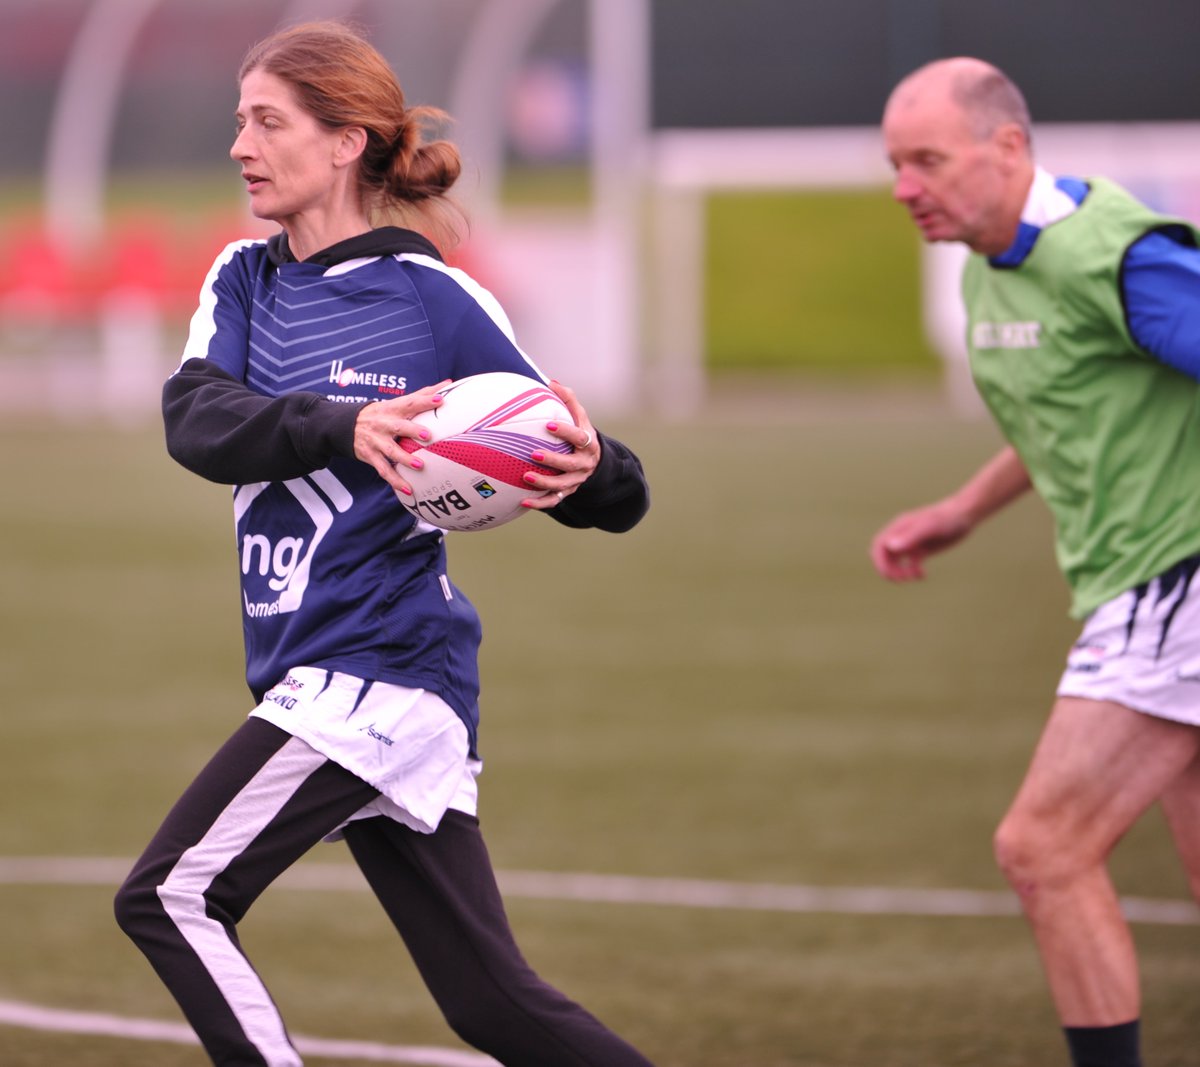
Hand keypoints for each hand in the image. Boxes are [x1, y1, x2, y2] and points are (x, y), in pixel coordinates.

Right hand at [353, 381, 450, 494]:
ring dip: (405, 459)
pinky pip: (383, 470)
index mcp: (393, 409)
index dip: (425, 400)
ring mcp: (376, 441)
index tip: (440, 399)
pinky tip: (408, 490)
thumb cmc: (381, 413)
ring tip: (420, 466)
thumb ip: (422, 394)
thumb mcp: (397, 402)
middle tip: (428, 435)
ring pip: (390, 451)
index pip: (410, 402)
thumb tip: (448, 383)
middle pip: (399, 426)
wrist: (345, 425)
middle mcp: (384, 424)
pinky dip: (395, 481)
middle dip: (412, 430)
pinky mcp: (370, 456)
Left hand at [520, 380, 600, 511]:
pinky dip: (539, 503)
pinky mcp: (568, 492)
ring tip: (525, 477)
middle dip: (553, 460)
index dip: (565, 431)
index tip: (548, 425)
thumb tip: (550, 381)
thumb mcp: (580, 416)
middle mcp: (585, 464)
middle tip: (534, 454)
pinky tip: (523, 501)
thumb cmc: (580, 432)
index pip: (579, 437)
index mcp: (588, 443)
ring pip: (562, 485)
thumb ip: (568, 399)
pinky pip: (554, 501)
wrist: (594, 460)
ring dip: (544, 483)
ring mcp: (577, 480)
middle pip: (571, 464)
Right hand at [869, 500, 971, 580]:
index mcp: (899, 527)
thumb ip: (910, 536)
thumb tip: (890, 547)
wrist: (964, 515)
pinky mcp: (922, 549)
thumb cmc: (947, 518)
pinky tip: (923, 575)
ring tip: (912, 577)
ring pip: (896, 561)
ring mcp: (912, 542)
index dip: (879, 561)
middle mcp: (902, 535)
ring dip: (899, 572)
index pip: (879, 545)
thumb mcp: (929, 527)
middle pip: (885, 555)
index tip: (888, 574)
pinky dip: (913, 572)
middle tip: (900, 580)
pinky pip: (910, 564)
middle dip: (888, 569)